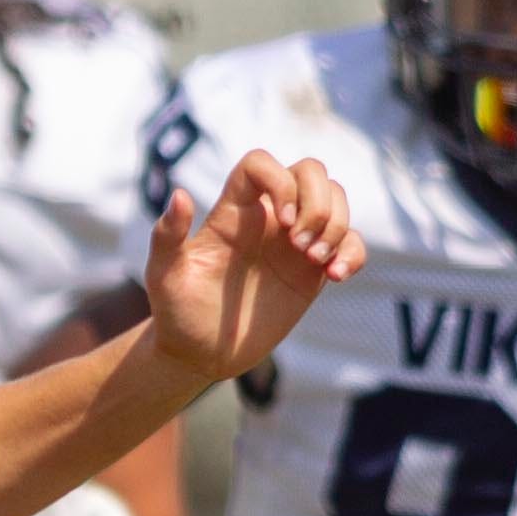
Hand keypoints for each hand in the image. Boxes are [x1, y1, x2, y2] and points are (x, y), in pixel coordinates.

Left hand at [143, 151, 360, 383]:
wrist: (199, 351)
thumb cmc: (175, 311)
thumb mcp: (163, 276)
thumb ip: (167, 237)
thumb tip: (179, 196)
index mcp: (233, 212)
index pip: (261, 164)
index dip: (280, 181)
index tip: (282, 223)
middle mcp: (266, 219)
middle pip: (310, 172)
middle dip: (318, 203)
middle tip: (300, 248)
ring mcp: (292, 242)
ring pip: (335, 200)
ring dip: (337, 225)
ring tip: (317, 263)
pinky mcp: (311, 271)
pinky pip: (349, 243)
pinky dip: (353, 253)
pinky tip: (336, 277)